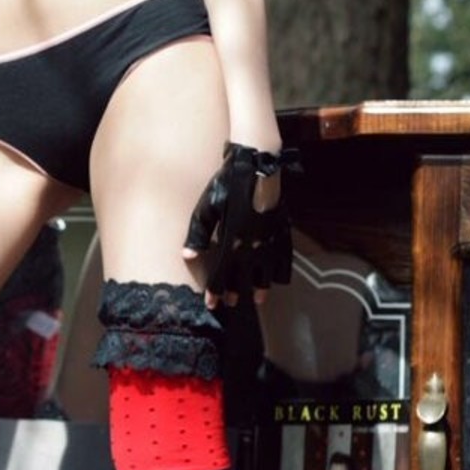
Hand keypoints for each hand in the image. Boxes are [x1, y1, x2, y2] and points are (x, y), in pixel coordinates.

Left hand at [183, 142, 298, 304]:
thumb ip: (198, 233)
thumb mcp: (207, 207)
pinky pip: (283, 257)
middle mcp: (252, 243)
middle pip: (244, 275)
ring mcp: (270, 238)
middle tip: (232, 303)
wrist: (257, 165)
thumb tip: (186, 255)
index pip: (222, 272)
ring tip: (257, 299)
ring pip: (267, 270)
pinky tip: (278, 279)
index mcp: (233, 239)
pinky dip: (280, 271)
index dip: (216, 289)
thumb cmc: (227, 184)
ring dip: (261, 286)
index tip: (212, 303)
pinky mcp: (282, 229)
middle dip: (236, 290)